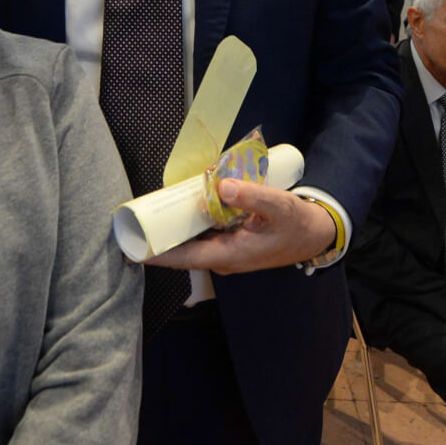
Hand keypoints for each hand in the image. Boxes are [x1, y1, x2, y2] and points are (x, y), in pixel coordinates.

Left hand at [146, 182, 335, 273]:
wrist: (314, 235)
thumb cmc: (295, 223)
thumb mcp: (278, 206)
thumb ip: (251, 196)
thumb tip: (221, 185)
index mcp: (228, 255)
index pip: (184, 258)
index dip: (157, 255)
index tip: (131, 250)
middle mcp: (222, 257)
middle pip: (182, 251)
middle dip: (158, 239)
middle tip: (133, 221)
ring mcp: (225, 252)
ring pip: (192, 242)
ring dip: (173, 230)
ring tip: (147, 212)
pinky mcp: (230, 243)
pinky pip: (203, 235)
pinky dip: (189, 224)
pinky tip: (179, 209)